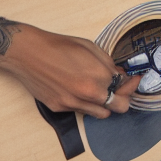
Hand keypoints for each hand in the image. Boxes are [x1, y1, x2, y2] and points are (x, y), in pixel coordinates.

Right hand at [0, 24, 139, 118]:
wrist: (28, 53)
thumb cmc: (59, 46)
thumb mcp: (91, 48)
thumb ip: (109, 65)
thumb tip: (120, 75)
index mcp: (99, 77)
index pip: (126, 87)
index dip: (131, 83)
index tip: (133, 79)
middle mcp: (88, 94)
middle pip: (120, 107)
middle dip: (124, 98)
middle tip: (121, 89)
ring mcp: (73, 103)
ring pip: (101, 114)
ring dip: (106, 104)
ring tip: (102, 91)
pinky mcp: (59, 108)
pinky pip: (81, 111)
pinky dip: (86, 104)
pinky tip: (81, 90)